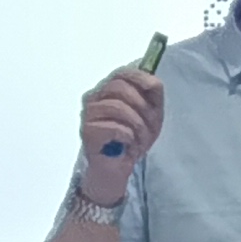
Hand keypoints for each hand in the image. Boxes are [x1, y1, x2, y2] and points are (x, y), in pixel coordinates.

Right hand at [73, 64, 164, 203]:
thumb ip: (153, 94)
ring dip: (137, 125)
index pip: (121, 73)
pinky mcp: (87, 131)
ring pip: (117, 107)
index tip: (152, 88)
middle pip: (118, 87)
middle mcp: (93, 98)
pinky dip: (128, 136)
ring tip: (141, 140)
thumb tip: (152, 81)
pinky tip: (128, 144)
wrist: (118, 168)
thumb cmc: (133, 139)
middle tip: (150, 126)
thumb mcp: (151, 114)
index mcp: (107, 90)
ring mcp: (87, 114)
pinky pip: (114, 126)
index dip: (138, 78)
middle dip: (141, 106)